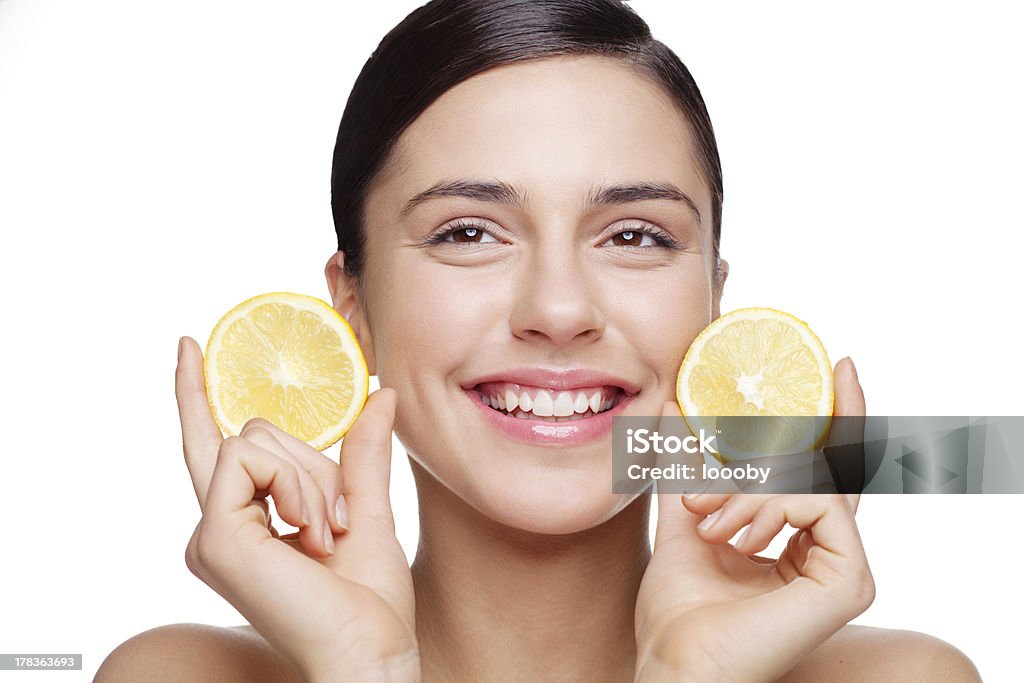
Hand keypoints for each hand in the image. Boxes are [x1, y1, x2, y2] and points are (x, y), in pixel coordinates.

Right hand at [175, 337, 418, 681]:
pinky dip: (297, 485)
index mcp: (246, 522)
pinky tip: (311, 533)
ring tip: (328, 536)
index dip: (196, 394)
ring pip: (257, 438)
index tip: (189, 345)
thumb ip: (363, 453)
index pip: (216, 445)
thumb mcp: (368, 509)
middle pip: (256, 433)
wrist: (370, 650)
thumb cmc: (369, 600)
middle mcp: (219, 525)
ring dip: (313, 479)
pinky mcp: (216, 535)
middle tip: (338, 525)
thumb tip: (381, 393)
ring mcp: (212, 532)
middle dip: (314, 464)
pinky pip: (251, 457)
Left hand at [634, 358, 871, 681]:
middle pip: (840, 468)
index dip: (835, 419)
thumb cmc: (678, 608)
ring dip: (751, 489)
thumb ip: (688, 465)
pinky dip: (770, 508)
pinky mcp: (852, 581)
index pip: (820, 472)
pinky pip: (820, 505)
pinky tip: (736, 535)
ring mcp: (845, 568)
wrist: (674, 660)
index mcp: (795, 542)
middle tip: (836, 365)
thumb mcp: (683, 517)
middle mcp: (827, 552)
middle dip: (835, 412)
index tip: (837, 368)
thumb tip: (676, 405)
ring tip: (708, 519)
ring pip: (817, 483)